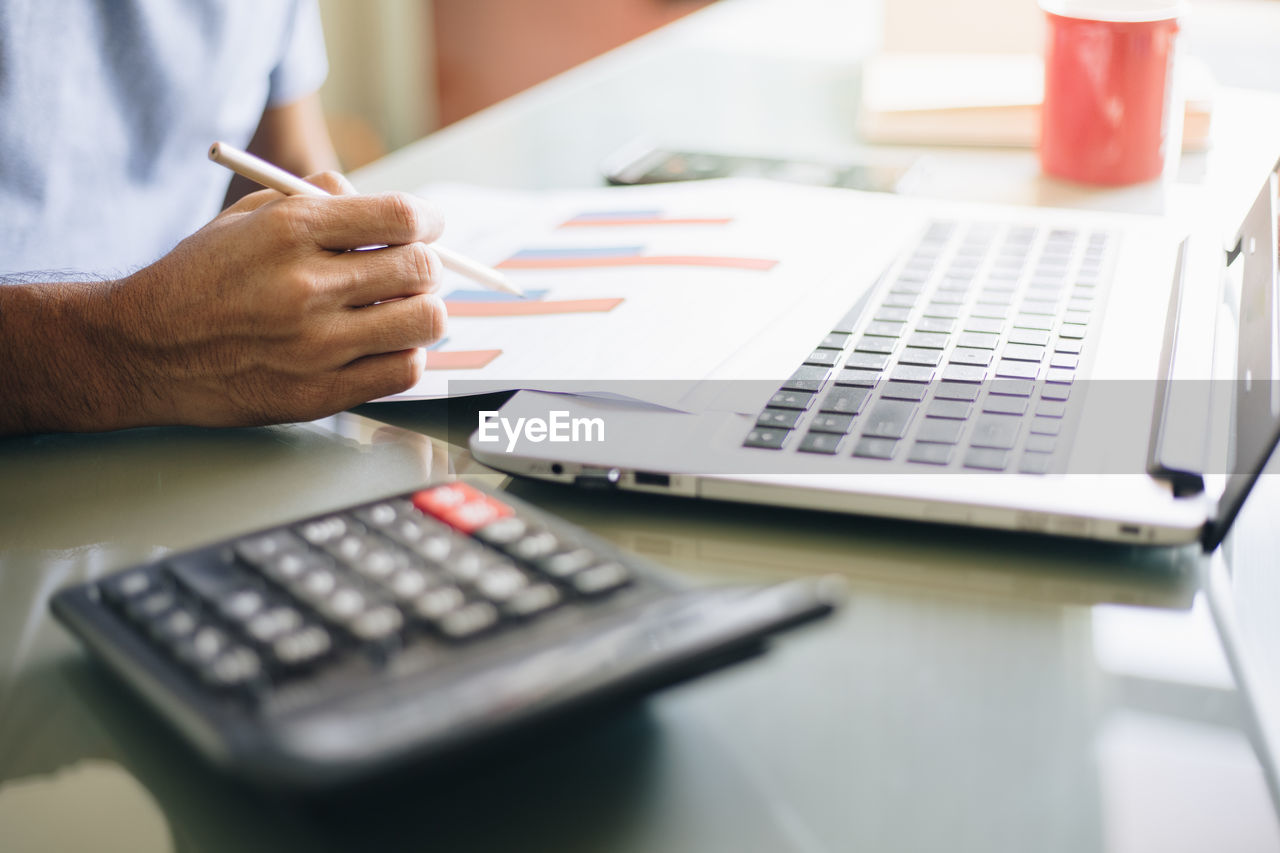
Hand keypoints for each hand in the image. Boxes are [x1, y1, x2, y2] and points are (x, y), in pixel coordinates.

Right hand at [109, 172, 446, 426]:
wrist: (144, 350)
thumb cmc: (202, 278)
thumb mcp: (248, 215)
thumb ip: (321, 200)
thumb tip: (394, 212)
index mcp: (291, 230)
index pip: (401, 218)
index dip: (428, 221)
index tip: (428, 228)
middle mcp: (307, 286)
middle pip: (421, 270)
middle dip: (427, 266)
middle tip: (413, 271)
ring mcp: (316, 345)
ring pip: (424, 322)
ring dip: (423, 312)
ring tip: (400, 309)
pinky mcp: (319, 393)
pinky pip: (404, 370)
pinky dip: (405, 354)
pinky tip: (382, 344)